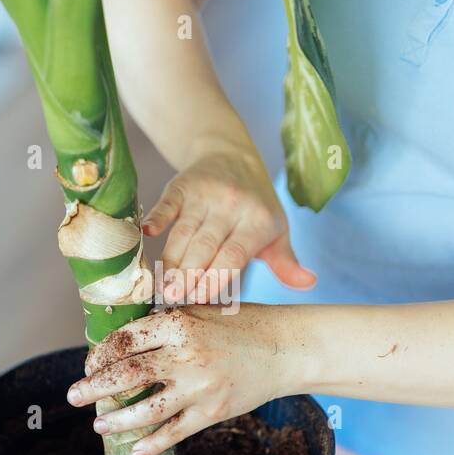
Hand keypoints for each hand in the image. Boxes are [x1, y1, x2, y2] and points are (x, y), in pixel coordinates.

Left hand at [66, 305, 296, 454]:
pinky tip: (135, 450)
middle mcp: (187, 355)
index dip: (101, 354)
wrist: (285, 348)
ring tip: (98, 425)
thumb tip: (123, 342)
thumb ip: (165, 324)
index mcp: (179, 324)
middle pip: (127, 375)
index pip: (126, 341)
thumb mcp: (200, 311)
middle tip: (74, 396)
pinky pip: (175, 432)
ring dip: (117, 420)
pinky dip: (152, 444)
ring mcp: (200, 386)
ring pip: (146, 410)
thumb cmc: (241, 324)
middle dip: (94, 387)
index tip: (90, 364)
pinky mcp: (213, 411)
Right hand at [144, 148, 315, 303]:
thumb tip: (308, 282)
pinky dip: (157, 217)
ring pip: (185, 231)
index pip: (235, 255)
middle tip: (175, 298)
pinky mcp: (182, 185)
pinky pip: (168, 204)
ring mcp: (206, 195)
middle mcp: (232, 206)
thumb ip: (286, 262)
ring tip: (161, 285)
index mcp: (258, 221)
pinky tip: (145, 233)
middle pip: (206, 246)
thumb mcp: (277, 231)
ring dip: (171, 258)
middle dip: (189, 274)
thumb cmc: (256, 205)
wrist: (232, 155)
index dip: (216, 277)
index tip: (200, 299)